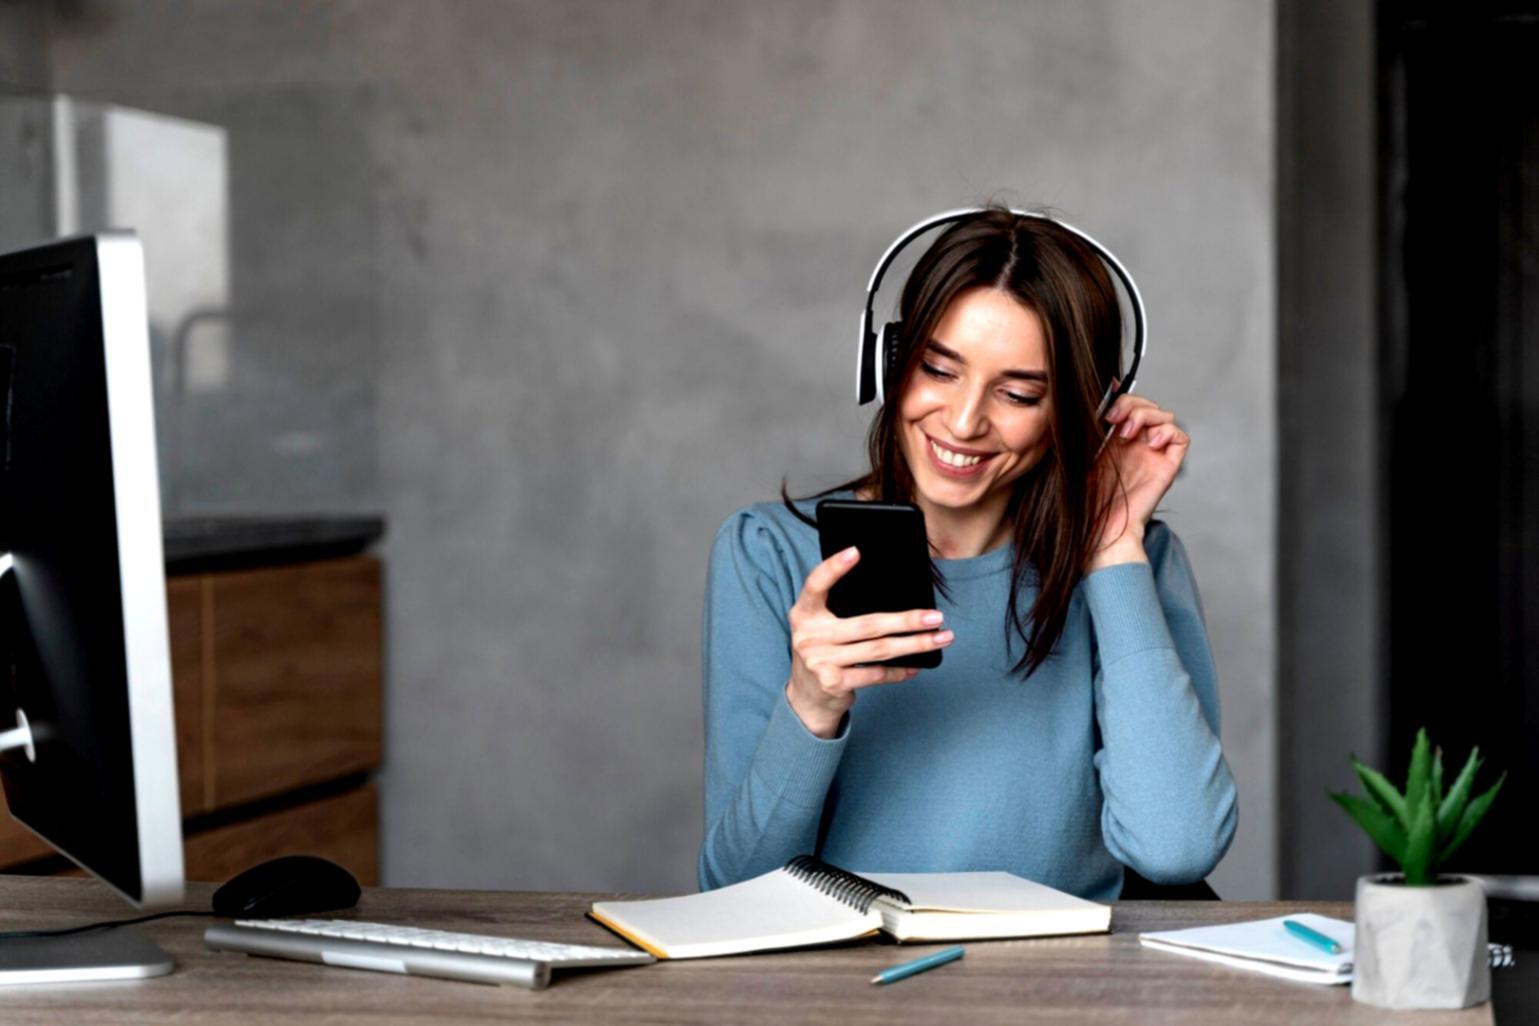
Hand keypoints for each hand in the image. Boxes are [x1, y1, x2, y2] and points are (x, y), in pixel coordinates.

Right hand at [785, 546, 953, 737]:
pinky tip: (915, 667)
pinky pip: (875, 674)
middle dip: (906, 620)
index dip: (834, 567)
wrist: (807, 697)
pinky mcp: (832, 682)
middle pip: (867, 624)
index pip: (816, 584)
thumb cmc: (824, 652)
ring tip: (940, 638)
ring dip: (914, 645)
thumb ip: (841, 612)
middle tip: (936, 616)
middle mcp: (808, 635)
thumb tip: (896, 601)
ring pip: (878, 649)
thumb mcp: (822, 627)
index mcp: (804, 612)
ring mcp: (819, 660)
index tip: (856, 551)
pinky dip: (898, 671)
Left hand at [1092, 395, 1188, 568]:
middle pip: (1148, 405)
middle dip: (1132, 403)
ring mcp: (1153, 455)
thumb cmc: (1084, 501)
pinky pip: (1180, 438)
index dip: (1121, 396)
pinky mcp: (1167, 467)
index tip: (1105, 396)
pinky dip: (1167, 432)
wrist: (1099, 530)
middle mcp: (1137, 446)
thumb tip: (1081, 400)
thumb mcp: (1077, 458)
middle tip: (1113, 419)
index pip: (1128, 405)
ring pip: (1164, 416)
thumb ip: (1082, 431)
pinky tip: (1149, 442)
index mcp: (1115, 441)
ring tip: (1126, 432)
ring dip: (1146, 415)